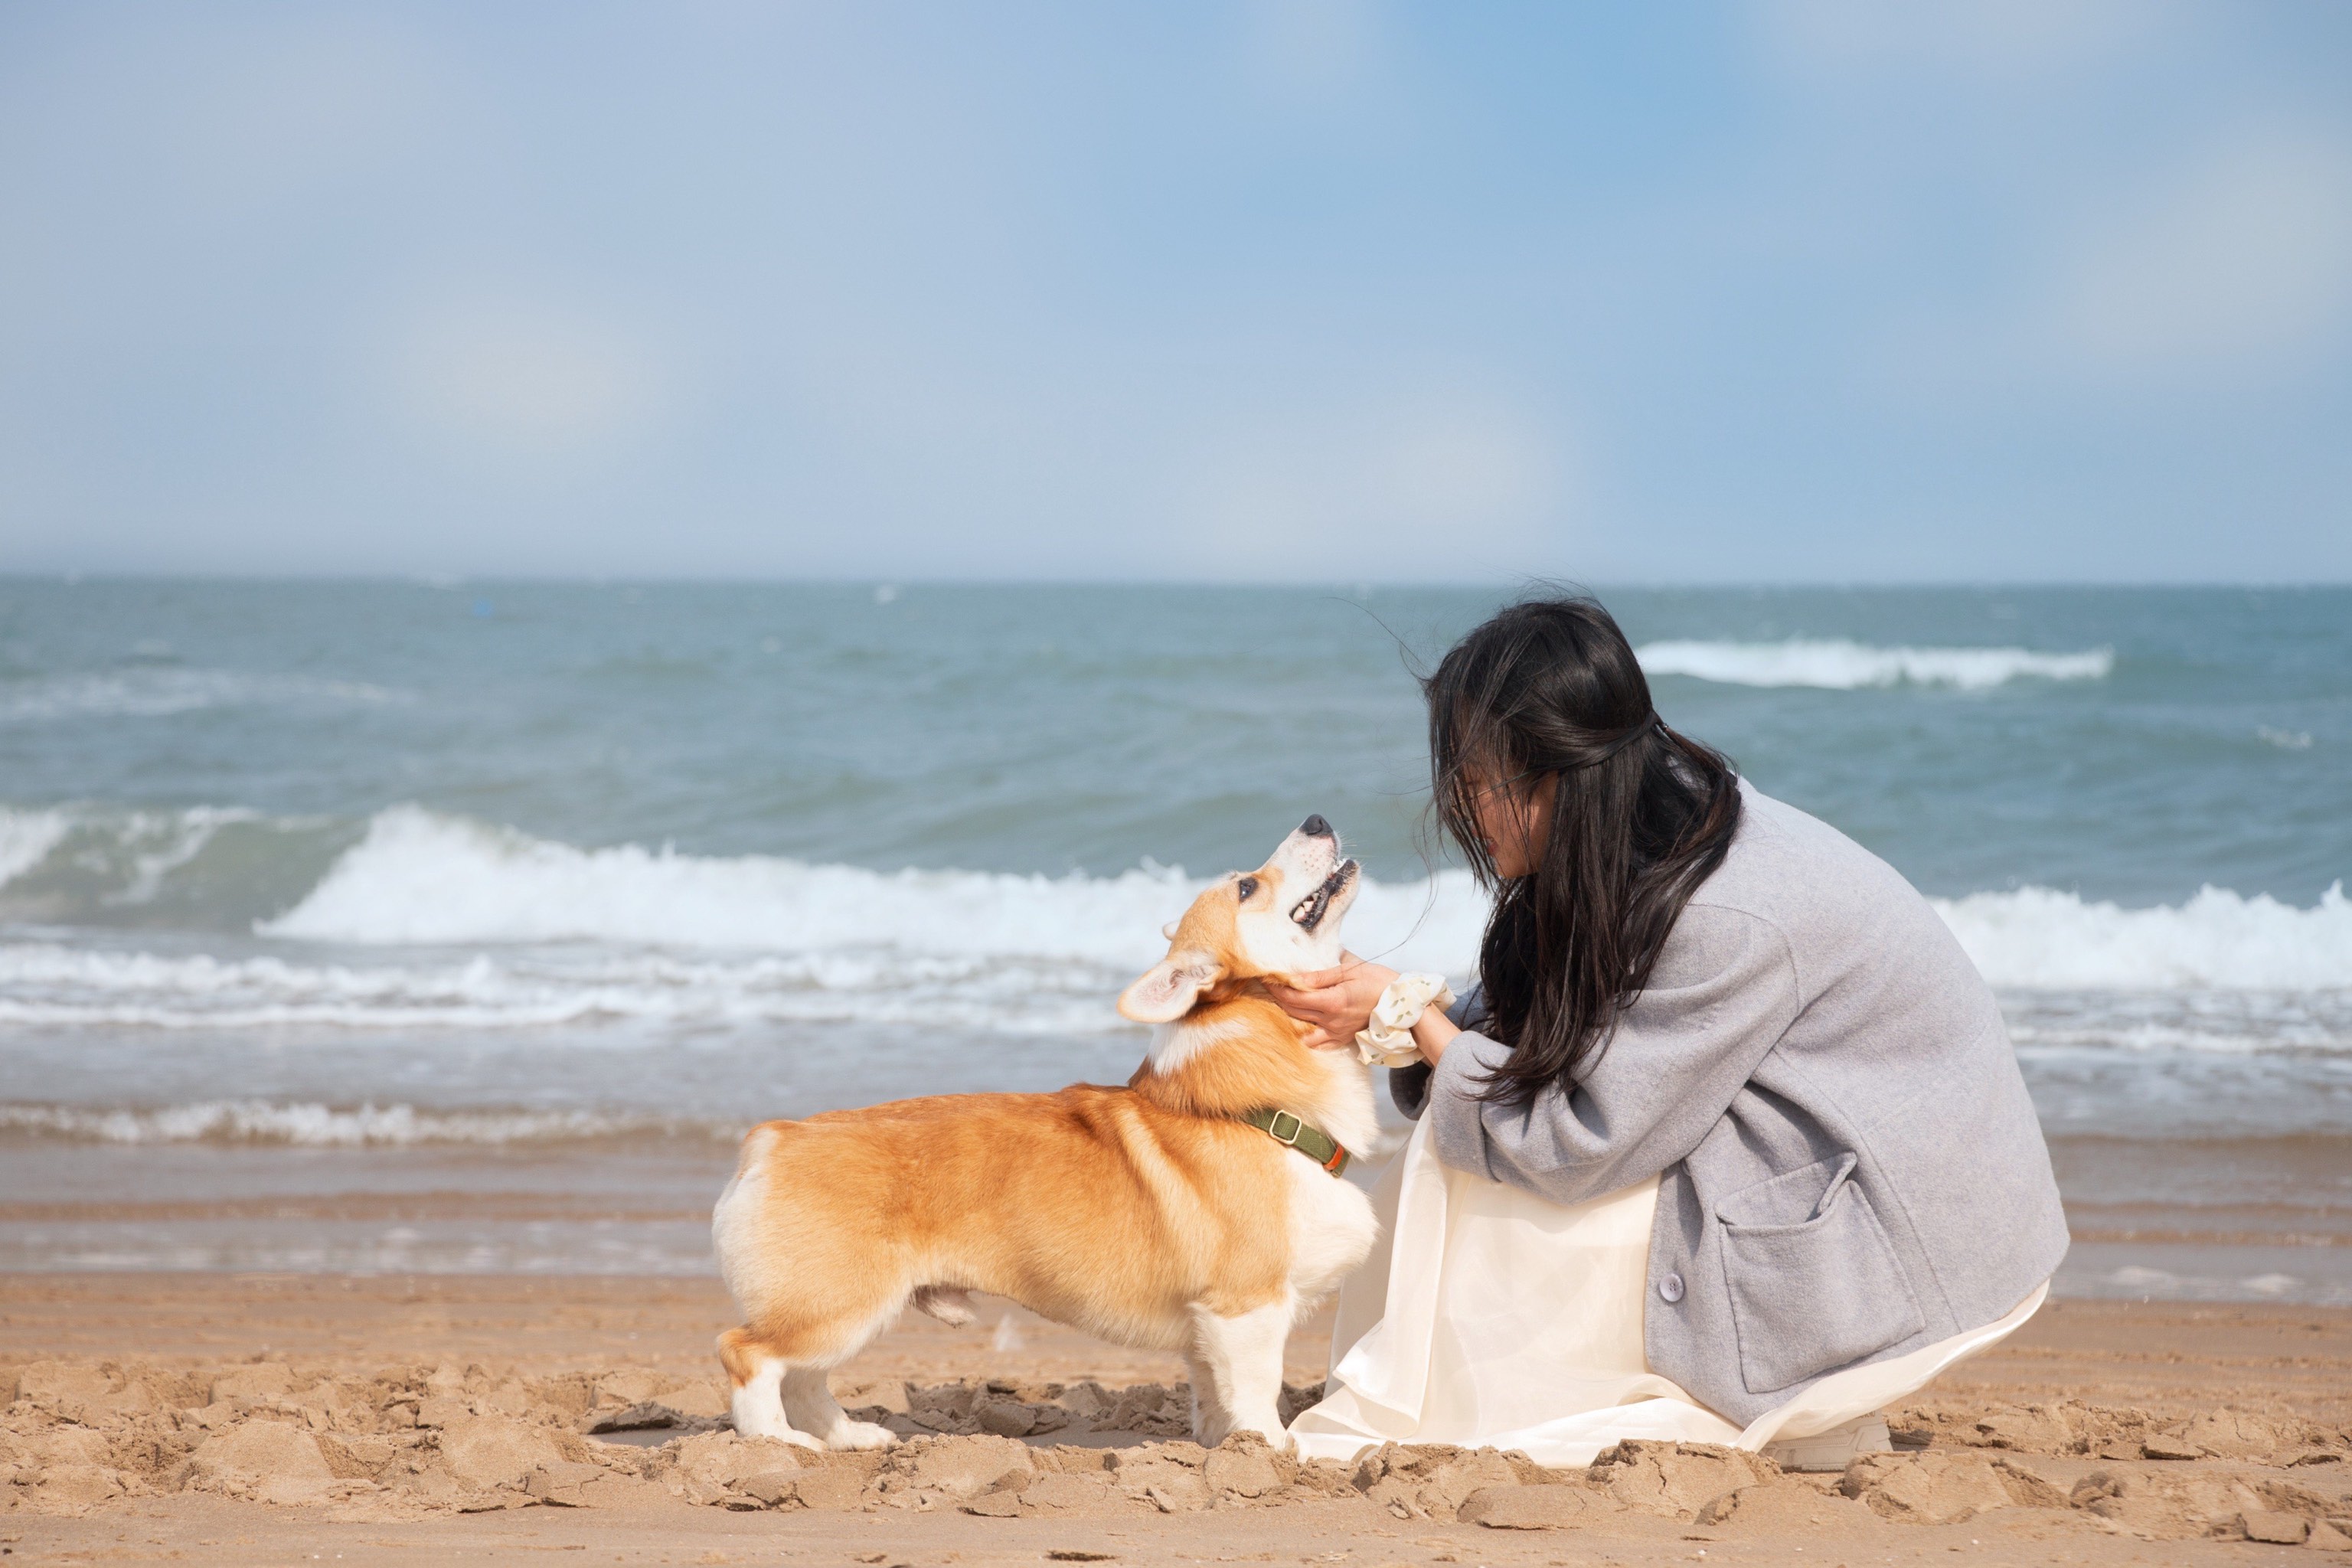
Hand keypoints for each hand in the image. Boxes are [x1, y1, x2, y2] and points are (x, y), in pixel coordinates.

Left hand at [1265, 953, 1398, 1051]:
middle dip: (1277, 999)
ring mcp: (1336, 1033)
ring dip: (1287, 1017)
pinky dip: (1304, 1035)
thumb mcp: (1350, 971)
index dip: (1276, 988)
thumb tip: (1295, 977)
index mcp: (1333, 1001)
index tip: (1266, 978)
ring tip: (1279, 1005)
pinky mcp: (1342, 1039)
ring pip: (1301, 1028)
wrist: (1404, 1005)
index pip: (1294, 997)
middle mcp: (1331, 1021)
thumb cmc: (1380, 982)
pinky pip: (1317, 1043)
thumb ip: (1320, 976)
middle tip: (1267, 987)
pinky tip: (1297, 1026)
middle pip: (1293, 1012)